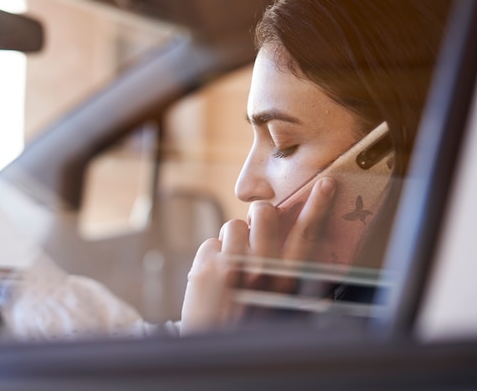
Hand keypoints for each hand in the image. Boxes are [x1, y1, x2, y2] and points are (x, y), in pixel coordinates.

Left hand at [180, 177, 335, 333]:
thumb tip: (299, 237)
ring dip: (233, 241)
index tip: (325, 183)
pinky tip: (214, 277)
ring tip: (232, 266)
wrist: (213, 347)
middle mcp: (262, 270)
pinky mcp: (205, 267)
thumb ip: (289, 271)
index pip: (306, 235)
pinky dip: (212, 256)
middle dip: (260, 213)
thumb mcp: (282, 302)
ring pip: (233, 225)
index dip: (317, 207)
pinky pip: (211, 242)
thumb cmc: (251, 321)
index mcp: (286, 280)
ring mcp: (231, 266)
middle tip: (257, 227)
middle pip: (264, 213)